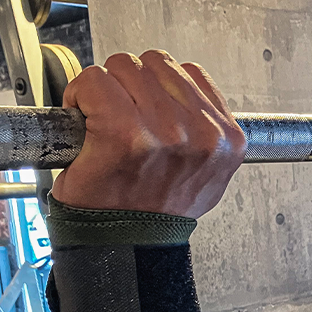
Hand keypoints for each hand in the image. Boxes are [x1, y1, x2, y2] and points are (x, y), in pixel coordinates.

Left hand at [51, 51, 246, 217]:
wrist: (128, 244)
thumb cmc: (158, 214)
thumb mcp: (209, 178)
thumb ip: (209, 136)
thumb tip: (197, 104)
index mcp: (227, 141)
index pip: (193, 74)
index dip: (163, 89)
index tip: (151, 113)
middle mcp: (201, 134)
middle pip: (156, 63)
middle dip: (134, 86)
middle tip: (125, 120)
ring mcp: (165, 132)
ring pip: (124, 66)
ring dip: (107, 89)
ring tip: (108, 125)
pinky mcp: (125, 132)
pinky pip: (95, 81)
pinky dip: (81, 96)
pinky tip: (88, 124)